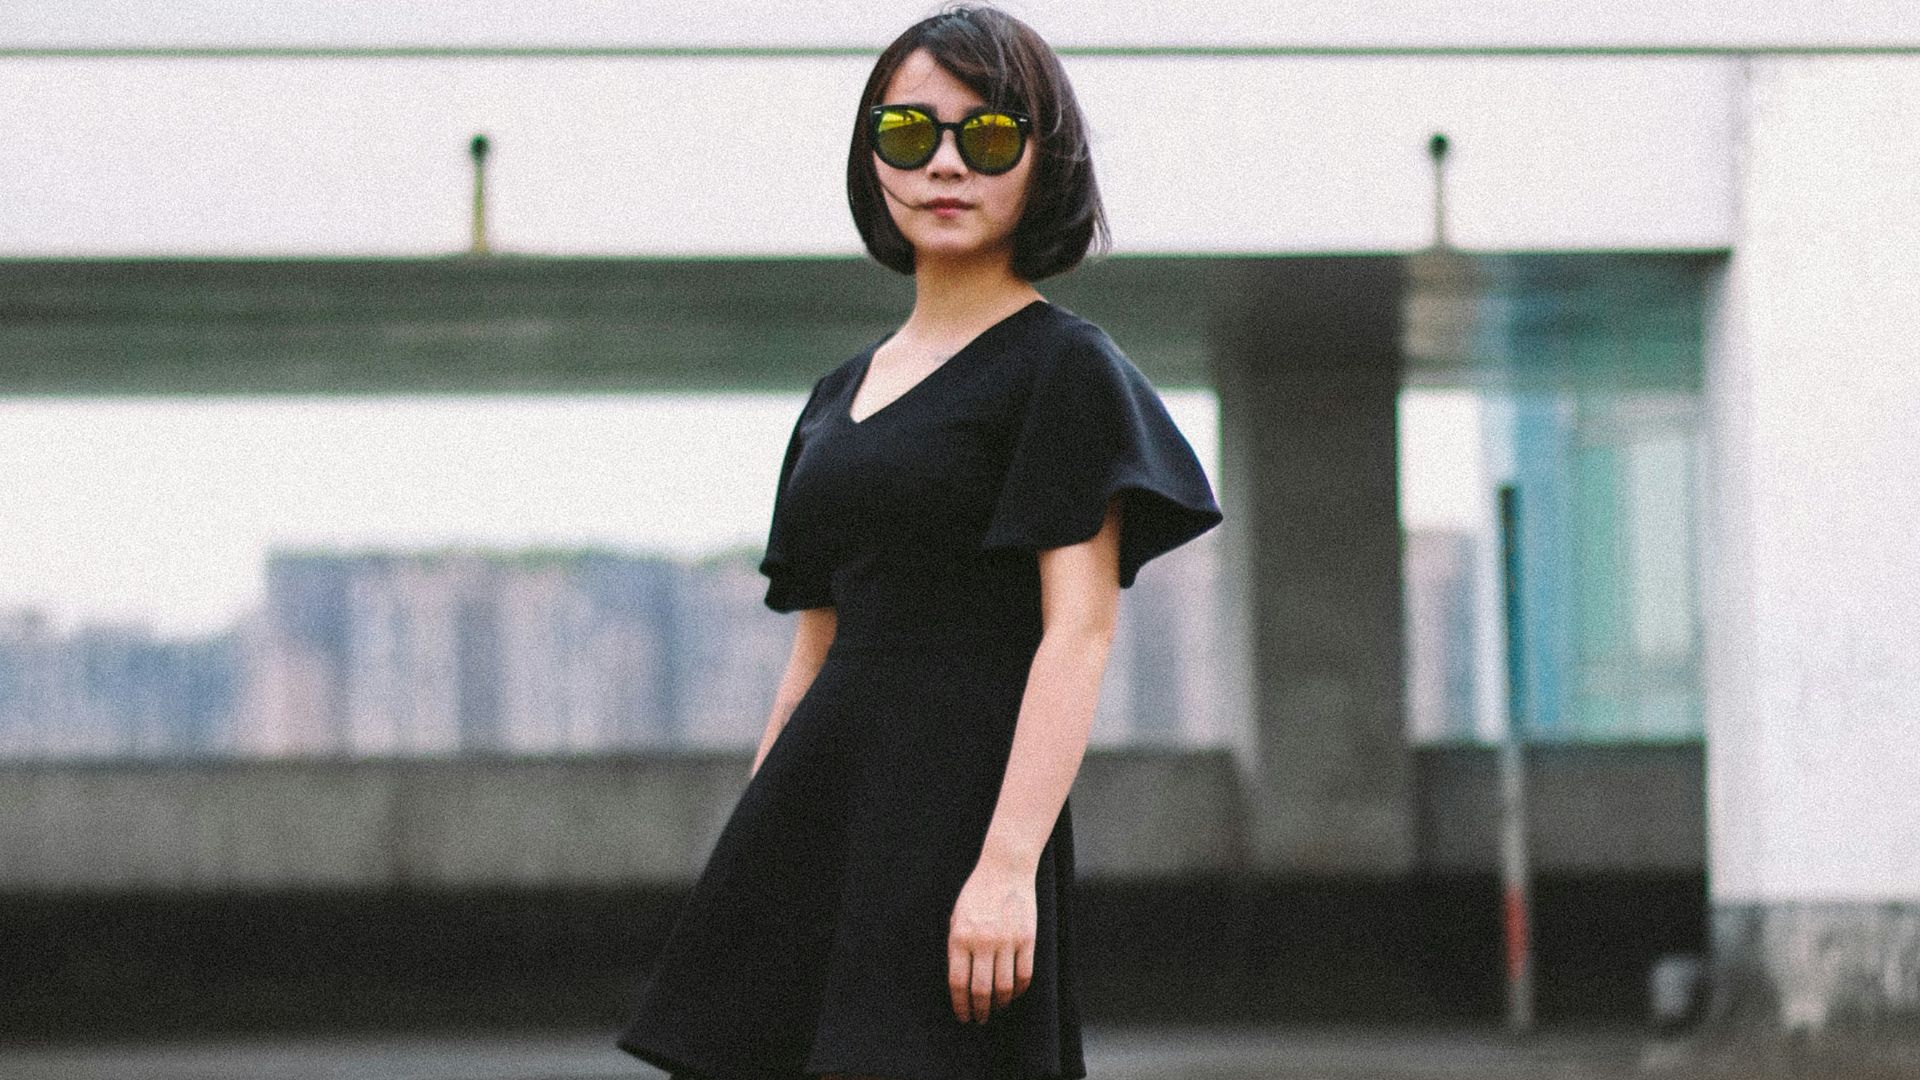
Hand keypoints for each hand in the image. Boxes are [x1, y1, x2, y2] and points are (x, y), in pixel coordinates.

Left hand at [947, 855, 1035, 1023]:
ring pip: (1004, 987)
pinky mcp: (1027, 938)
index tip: (962, 1016)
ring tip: (997, 1009)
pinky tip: (1013, 994)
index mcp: (960, 937)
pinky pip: (1024, 974)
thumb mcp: (956, 917)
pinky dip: (1019, 990)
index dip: (960, 1005)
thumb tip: (959, 981)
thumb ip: (956, 947)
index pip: (958, 983)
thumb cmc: (977, 893)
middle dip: (979, 1011)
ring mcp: (1007, 941)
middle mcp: (982, 942)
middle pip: (981, 990)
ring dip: (1000, 1004)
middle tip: (980, 1019)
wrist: (1005, 868)